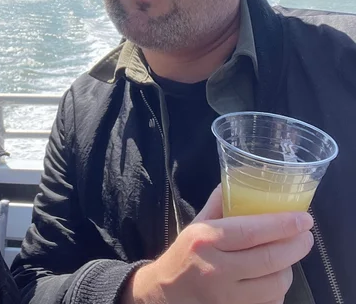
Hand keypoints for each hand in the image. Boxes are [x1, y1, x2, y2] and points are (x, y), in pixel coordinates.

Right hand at [121, 186, 313, 303]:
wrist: (165, 295)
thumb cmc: (183, 255)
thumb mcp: (195, 226)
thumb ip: (218, 204)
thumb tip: (239, 178)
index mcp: (205, 240)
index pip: (252, 231)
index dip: (283, 225)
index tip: (304, 219)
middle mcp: (217, 270)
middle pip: (270, 258)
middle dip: (296, 245)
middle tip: (305, 235)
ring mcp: (228, 298)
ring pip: (276, 284)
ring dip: (287, 268)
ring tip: (285, 257)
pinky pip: (271, 302)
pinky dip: (277, 289)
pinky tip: (272, 278)